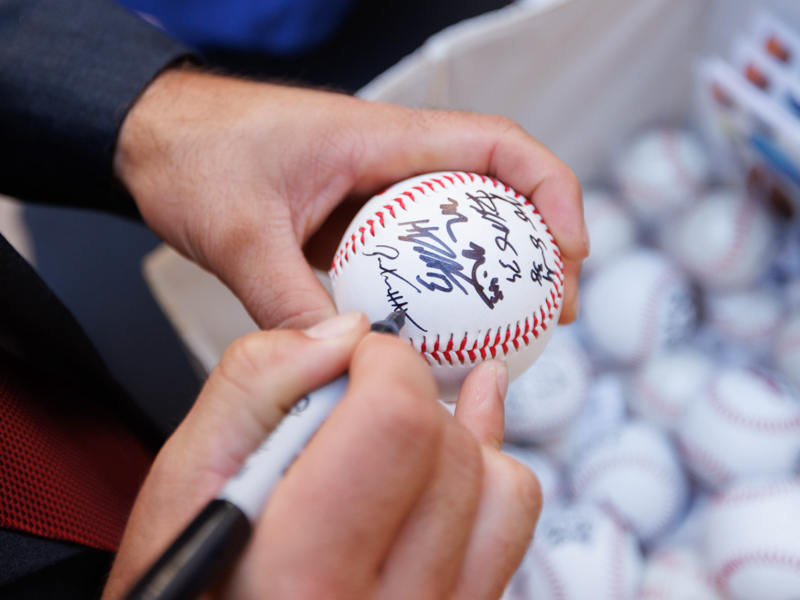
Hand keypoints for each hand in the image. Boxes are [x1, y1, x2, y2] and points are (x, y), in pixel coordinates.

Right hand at [102, 312, 541, 599]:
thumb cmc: (194, 581)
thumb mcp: (186, 484)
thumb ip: (254, 386)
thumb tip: (345, 334)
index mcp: (306, 577)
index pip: (399, 418)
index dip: (381, 361)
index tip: (350, 363)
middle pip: (449, 444)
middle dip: (405, 396)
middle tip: (350, 408)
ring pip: (498, 479)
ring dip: (445, 431)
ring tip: (388, 430)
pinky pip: (512, 520)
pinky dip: (489, 460)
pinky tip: (462, 428)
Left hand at [115, 69, 586, 329]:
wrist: (153, 139)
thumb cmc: (195, 155)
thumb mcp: (238, 232)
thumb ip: (287, 296)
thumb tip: (348, 355)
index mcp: (383, 141)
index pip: (497, 145)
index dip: (551, 191)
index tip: (573, 250)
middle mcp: (391, 164)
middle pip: (497, 194)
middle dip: (542, 248)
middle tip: (556, 313)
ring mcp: (375, 196)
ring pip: (458, 231)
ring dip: (494, 277)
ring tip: (512, 335)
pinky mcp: (355, 226)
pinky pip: (414, 258)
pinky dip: (438, 294)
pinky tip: (437, 337)